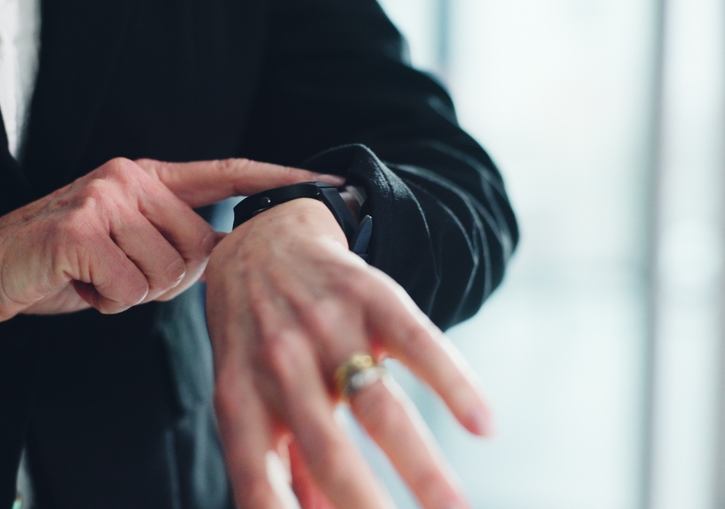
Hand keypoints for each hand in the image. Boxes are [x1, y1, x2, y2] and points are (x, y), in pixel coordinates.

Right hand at [0, 158, 339, 330]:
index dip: (277, 179)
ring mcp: (105, 197)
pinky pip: (130, 288)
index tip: (326, 182)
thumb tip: (219, 260)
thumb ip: (171, 242)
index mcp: (146, 176)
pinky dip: (105, 301)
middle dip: (164, 281)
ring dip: (131, 293)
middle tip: (115, 274)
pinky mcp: (80, 228)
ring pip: (167, 275)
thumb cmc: (59, 265)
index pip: (225, 173)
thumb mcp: (123, 245)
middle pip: (199, 251)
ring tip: (92, 276)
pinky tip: (77, 284)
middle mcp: (130, 176)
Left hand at [206, 199, 492, 508]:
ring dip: (422, 464)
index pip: (258, 479)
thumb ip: (279, 463)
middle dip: (367, 505)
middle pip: (328, 450)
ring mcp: (326, 325)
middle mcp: (279, 364)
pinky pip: (417, 341)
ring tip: (455, 508)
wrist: (263, 242)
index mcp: (242, 401)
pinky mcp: (370, 294)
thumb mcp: (249, 396)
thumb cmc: (256, 339)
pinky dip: (452, 382)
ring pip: (379, 404)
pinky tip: (483, 424)